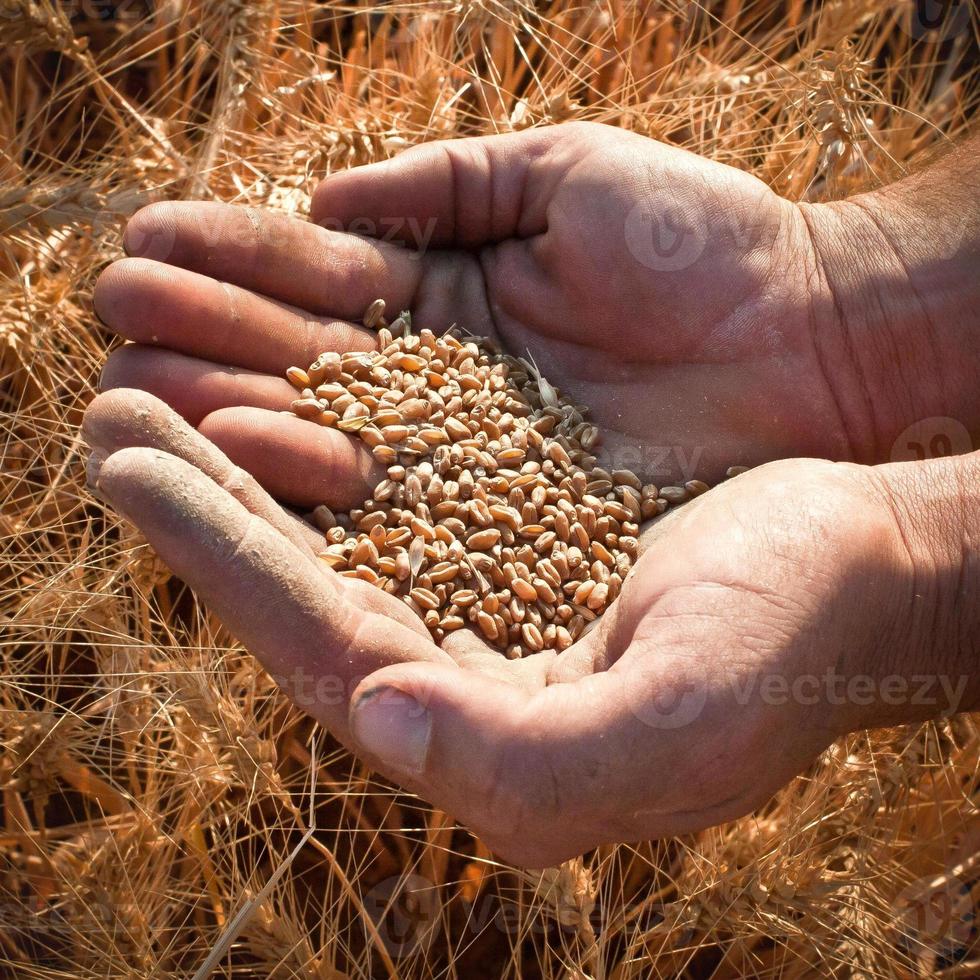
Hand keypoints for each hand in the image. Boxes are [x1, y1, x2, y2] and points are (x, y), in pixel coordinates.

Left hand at [83, 388, 978, 865]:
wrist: (864, 562)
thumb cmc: (794, 635)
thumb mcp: (682, 710)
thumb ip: (530, 754)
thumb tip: (374, 716)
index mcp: (485, 730)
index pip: (315, 642)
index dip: (216, 555)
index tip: (128, 466)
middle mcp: (465, 669)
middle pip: (301, 580)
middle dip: (202, 499)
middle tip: (111, 412)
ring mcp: (482, 596)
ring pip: (335, 524)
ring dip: (249, 451)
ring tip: (165, 380)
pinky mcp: (508, 532)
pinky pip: (394, 478)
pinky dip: (331, 427)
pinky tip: (284, 378)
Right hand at [95, 121, 879, 511]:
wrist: (803, 340)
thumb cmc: (702, 244)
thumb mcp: (563, 177)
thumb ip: (441, 184)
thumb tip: (318, 199)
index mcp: (441, 294)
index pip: (309, 278)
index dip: (228, 259)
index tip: (145, 243)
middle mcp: (431, 384)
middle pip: (290, 361)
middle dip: (200, 331)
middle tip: (120, 308)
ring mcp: (455, 456)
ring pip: (312, 433)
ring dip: (223, 405)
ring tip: (141, 381)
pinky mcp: (490, 521)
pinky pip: (379, 503)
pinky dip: (301, 480)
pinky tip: (232, 453)